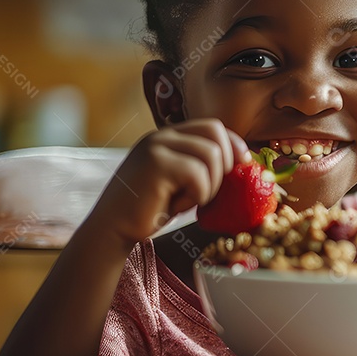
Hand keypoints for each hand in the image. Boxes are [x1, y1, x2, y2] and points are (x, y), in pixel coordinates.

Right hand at [86, 119, 249, 247]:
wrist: (114, 228)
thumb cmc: (151, 208)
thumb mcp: (180, 181)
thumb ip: (201, 165)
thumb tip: (243, 162)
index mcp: (168, 137)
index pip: (212, 127)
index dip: (233, 144)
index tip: (242, 166)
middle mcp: (162, 136)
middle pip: (215, 132)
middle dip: (226, 163)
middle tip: (213, 190)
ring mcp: (157, 147)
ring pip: (211, 154)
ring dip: (210, 184)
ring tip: (190, 201)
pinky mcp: (156, 164)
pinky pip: (198, 174)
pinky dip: (197, 195)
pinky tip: (178, 206)